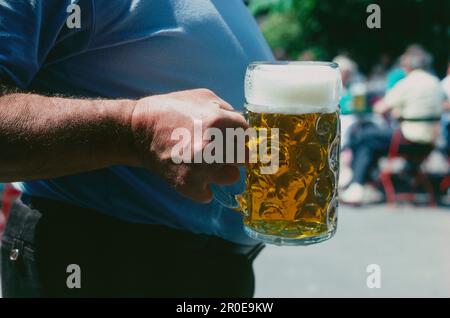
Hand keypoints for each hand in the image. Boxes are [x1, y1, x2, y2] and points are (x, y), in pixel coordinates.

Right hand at [130, 89, 247, 202]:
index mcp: (218, 121)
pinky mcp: (188, 185)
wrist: (138, 131)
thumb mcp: (203, 97)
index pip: (246, 133)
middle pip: (243, 156)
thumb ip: (228, 110)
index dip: (237, 133)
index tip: (227, 135)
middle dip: (232, 151)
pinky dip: (202, 187)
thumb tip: (243, 125)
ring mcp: (201, 169)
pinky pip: (208, 194)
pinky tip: (193, 174)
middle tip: (219, 149)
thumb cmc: (172, 110)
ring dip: (223, 171)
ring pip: (232, 176)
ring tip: (208, 163)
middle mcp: (213, 146)